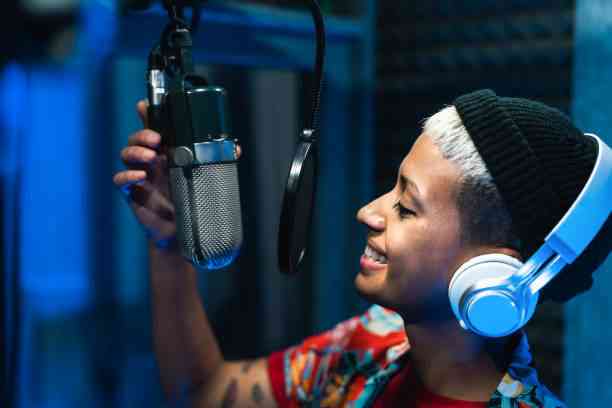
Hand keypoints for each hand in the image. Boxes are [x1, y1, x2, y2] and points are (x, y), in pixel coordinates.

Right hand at [112, 100, 241, 247]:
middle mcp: (152, 160)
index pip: (154, 127)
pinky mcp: (132, 192)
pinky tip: (139, 176)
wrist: (182, 232)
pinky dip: (126, 175)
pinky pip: (120, 180)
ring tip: (150, 156)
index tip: (145, 106)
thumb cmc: (193, 199)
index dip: (147, 113)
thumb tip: (235, 149)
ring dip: (135, 151)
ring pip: (126, 154)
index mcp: (167, 151)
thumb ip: (218, 161)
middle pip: (137, 138)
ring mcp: (140, 175)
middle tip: (156, 139)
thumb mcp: (206, 178)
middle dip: (143, 134)